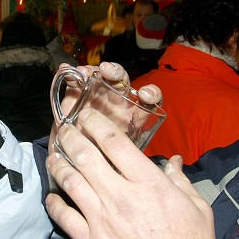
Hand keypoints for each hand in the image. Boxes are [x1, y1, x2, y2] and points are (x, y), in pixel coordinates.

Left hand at [45, 109, 214, 238]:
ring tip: (54, 156)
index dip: (96, 123)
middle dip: (70, 137)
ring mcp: (101, 219)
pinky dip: (54, 203)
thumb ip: (180, 180)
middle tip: (63, 129)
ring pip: (70, 182)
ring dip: (58, 165)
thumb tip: (172, 163)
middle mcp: (120, 196)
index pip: (114, 142)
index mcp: (148, 183)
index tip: (87, 116)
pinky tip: (52, 197)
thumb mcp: (197, 207)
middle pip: (85, 155)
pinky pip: (64, 217)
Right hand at [48, 61, 162, 160]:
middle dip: (116, 73)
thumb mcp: (121, 165)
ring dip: (92, 70)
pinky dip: (70, 73)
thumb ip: (136, 159)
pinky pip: (75, 79)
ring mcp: (96, 97)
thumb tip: (172, 163)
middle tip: (108, 72)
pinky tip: (65, 71)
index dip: (150, 94)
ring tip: (85, 72)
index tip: (146, 96)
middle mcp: (116, 104)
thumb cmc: (104, 166)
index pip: (148, 101)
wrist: (73, 167)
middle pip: (121, 81)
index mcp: (133, 117)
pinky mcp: (76, 95)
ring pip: (100, 76)